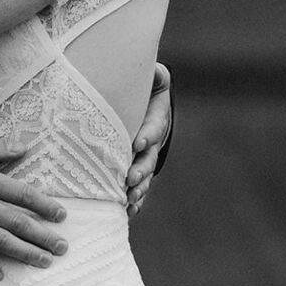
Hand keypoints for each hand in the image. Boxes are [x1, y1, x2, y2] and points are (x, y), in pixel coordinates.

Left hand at [126, 61, 171, 218]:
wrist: (143, 108)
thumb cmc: (144, 92)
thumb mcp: (153, 80)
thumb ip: (156, 75)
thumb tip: (158, 72)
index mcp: (155, 121)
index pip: (152, 129)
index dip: (147, 135)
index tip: (138, 142)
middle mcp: (151, 145)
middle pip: (148, 160)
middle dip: (140, 170)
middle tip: (130, 178)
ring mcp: (143, 160)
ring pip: (143, 178)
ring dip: (137, 190)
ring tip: (128, 200)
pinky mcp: (134, 170)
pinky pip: (136, 189)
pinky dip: (133, 202)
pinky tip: (127, 213)